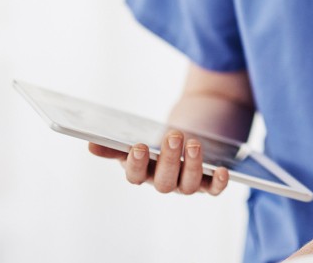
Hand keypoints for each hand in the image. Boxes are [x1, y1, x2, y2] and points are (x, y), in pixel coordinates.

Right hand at [88, 131, 228, 195]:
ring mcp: (188, 184)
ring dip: (192, 165)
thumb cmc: (163, 135)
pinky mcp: (211, 181)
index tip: (137, 146)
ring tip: (193, 142)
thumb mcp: (141, 136)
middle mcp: (165, 182)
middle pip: (164, 182)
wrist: (199, 123)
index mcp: (144, 171)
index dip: (136, 163)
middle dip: (169, 160)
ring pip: (188, 185)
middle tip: (174, 135)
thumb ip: (117, 144)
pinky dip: (219, 182)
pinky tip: (223, 170)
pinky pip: (214, 189)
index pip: (136, 175)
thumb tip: (89, 144)